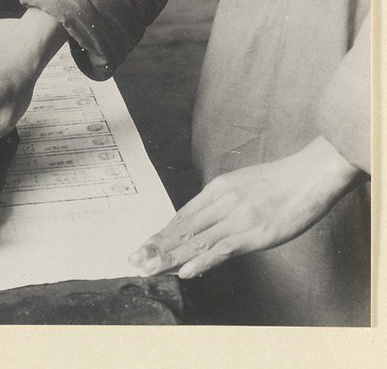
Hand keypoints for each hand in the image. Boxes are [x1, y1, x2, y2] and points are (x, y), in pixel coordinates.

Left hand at [129, 136, 360, 278]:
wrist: (311, 175)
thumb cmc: (279, 181)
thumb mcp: (242, 184)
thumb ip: (221, 202)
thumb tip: (204, 221)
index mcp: (217, 189)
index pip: (182, 215)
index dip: (162, 233)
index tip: (144, 246)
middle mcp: (223, 202)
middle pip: (183, 228)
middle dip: (157, 246)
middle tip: (134, 259)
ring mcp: (238, 218)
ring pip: (197, 240)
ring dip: (171, 257)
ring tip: (149, 268)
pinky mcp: (256, 233)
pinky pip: (223, 248)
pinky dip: (203, 260)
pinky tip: (186, 270)